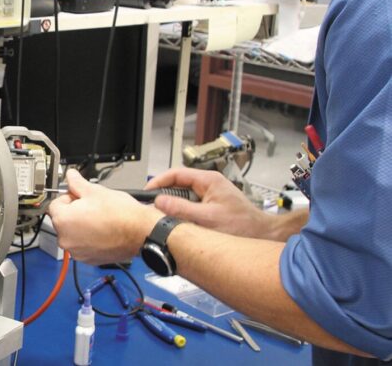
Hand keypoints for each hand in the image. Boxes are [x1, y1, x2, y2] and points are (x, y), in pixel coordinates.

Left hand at [47, 169, 161, 264]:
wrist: (141, 232)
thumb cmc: (120, 214)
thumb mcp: (95, 191)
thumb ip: (77, 183)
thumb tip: (70, 176)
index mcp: (63, 220)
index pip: (55, 204)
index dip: (69, 197)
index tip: (80, 196)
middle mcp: (65, 239)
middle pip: (63, 220)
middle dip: (74, 212)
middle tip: (93, 207)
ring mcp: (77, 252)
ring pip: (72, 233)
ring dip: (81, 225)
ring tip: (100, 219)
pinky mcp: (88, 259)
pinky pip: (82, 245)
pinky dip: (89, 238)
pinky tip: (103, 230)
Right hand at [145, 168, 273, 238]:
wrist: (263, 235)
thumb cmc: (243, 226)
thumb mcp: (207, 218)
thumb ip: (181, 210)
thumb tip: (159, 203)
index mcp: (208, 180)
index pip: (176, 174)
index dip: (158, 182)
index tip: (147, 193)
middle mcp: (209, 184)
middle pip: (178, 185)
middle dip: (165, 197)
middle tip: (153, 208)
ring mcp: (211, 194)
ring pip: (184, 197)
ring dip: (175, 207)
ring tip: (166, 217)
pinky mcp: (212, 205)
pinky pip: (191, 205)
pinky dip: (183, 213)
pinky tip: (181, 223)